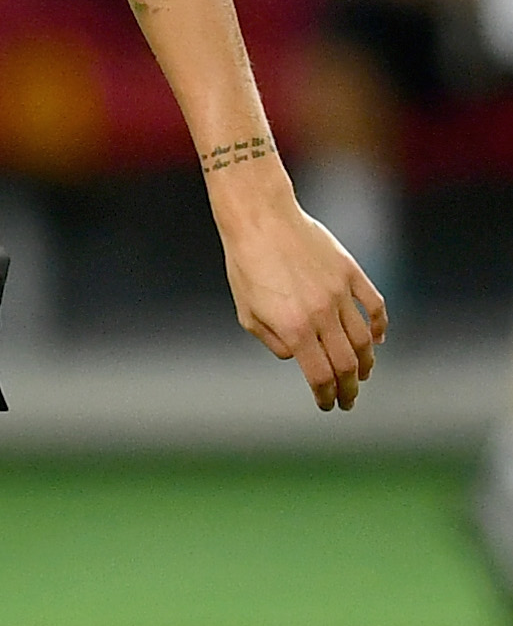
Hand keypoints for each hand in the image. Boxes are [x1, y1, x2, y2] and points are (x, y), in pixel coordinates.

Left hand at [216, 182, 387, 410]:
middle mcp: (321, 314)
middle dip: (348, 388)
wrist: (262, 220)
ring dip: (366, 362)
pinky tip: (378, 339)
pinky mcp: (351, 273)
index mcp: (293, 327)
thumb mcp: (247, 312)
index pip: (318, 374)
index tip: (327, 405)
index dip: (325, 395)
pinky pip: (375, 305)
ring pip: (364, 339)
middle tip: (348, 400)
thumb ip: (274, 340)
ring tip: (362, 375)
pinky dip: (380, 326)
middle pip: (345, 363)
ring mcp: (340, 293)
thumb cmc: (246, 266)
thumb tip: (298, 357)